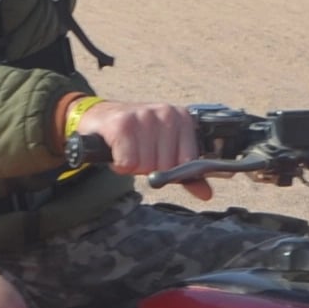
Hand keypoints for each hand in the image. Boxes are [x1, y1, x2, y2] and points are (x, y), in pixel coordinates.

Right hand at [74, 97, 211, 199]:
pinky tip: (117, 151)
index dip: (171, 168)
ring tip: (128, 150)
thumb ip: (186, 173)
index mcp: (182, 118)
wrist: (102, 118)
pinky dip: (119, 164)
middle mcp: (166, 113)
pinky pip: (128, 162)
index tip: (159, 157)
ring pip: (146, 166)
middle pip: (166, 166)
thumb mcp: (165, 150)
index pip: (188, 162)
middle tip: (140, 152)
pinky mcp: (122, 124)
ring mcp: (144, 116)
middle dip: (149, 167)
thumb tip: (206, 194)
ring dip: (133, 166)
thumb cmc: (137, 136)